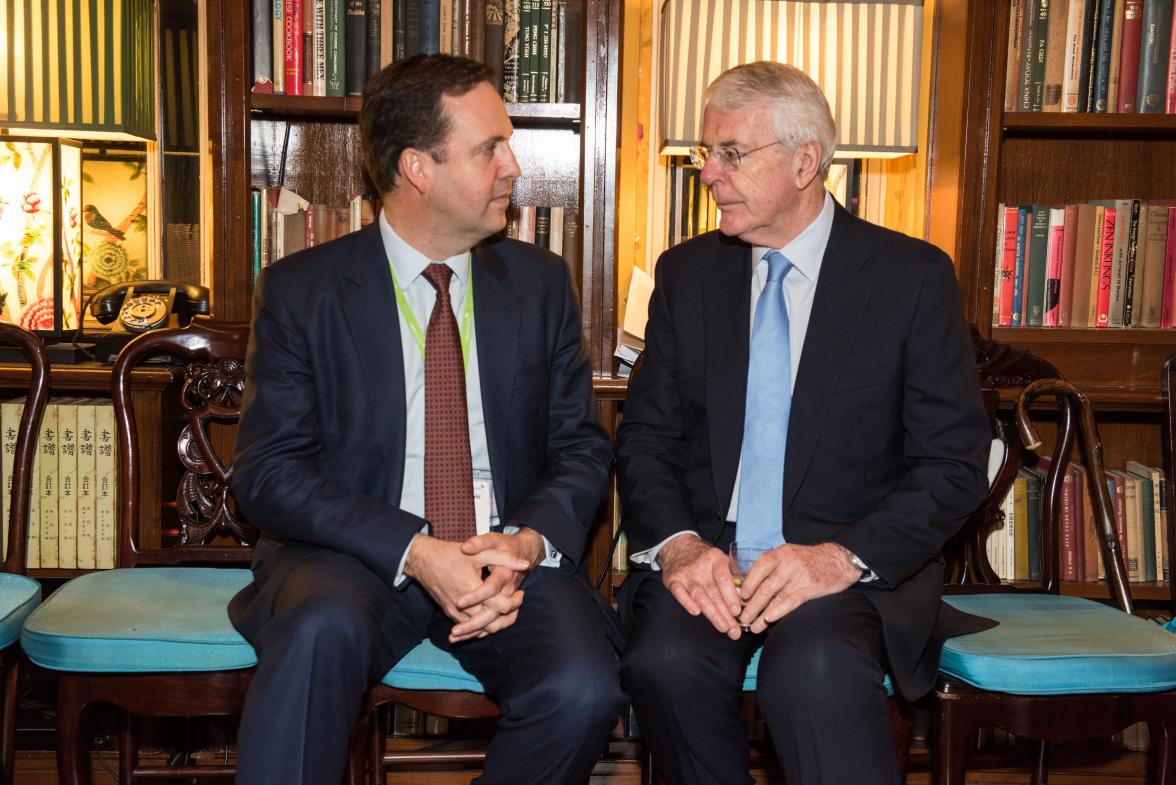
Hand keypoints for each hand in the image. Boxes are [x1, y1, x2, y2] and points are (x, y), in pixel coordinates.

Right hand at [404, 534, 529, 641]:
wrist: (424, 560)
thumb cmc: (452, 554)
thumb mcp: (480, 553)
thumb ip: (504, 559)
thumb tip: (525, 564)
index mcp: (472, 589)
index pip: (501, 606)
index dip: (515, 602)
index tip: (521, 592)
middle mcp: (463, 606)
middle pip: (493, 623)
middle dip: (509, 616)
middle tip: (517, 602)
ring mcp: (454, 612)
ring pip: (481, 630)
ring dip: (496, 623)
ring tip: (507, 609)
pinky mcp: (449, 614)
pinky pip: (469, 629)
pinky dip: (482, 626)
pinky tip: (492, 616)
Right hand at [657, 535, 743, 639]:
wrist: (679, 547)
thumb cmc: (705, 559)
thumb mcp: (721, 561)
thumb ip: (733, 577)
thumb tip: (746, 597)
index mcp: (716, 559)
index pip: (724, 579)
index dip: (731, 596)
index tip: (738, 612)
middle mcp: (701, 566)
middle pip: (714, 592)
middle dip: (725, 613)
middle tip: (734, 630)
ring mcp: (686, 574)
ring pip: (699, 596)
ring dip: (712, 613)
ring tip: (723, 627)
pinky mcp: (673, 580)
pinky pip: (679, 593)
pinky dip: (687, 602)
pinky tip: (696, 612)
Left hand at [737, 542, 862, 632]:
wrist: (837, 560)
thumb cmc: (808, 560)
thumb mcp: (788, 555)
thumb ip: (772, 566)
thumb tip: (749, 583)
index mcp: (780, 554)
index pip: (759, 567)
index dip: (748, 583)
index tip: (739, 596)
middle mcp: (788, 564)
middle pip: (765, 586)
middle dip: (751, 604)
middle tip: (742, 617)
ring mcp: (799, 576)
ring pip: (775, 596)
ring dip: (762, 613)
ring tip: (752, 626)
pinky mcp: (810, 588)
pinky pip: (790, 602)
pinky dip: (778, 611)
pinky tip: (769, 620)